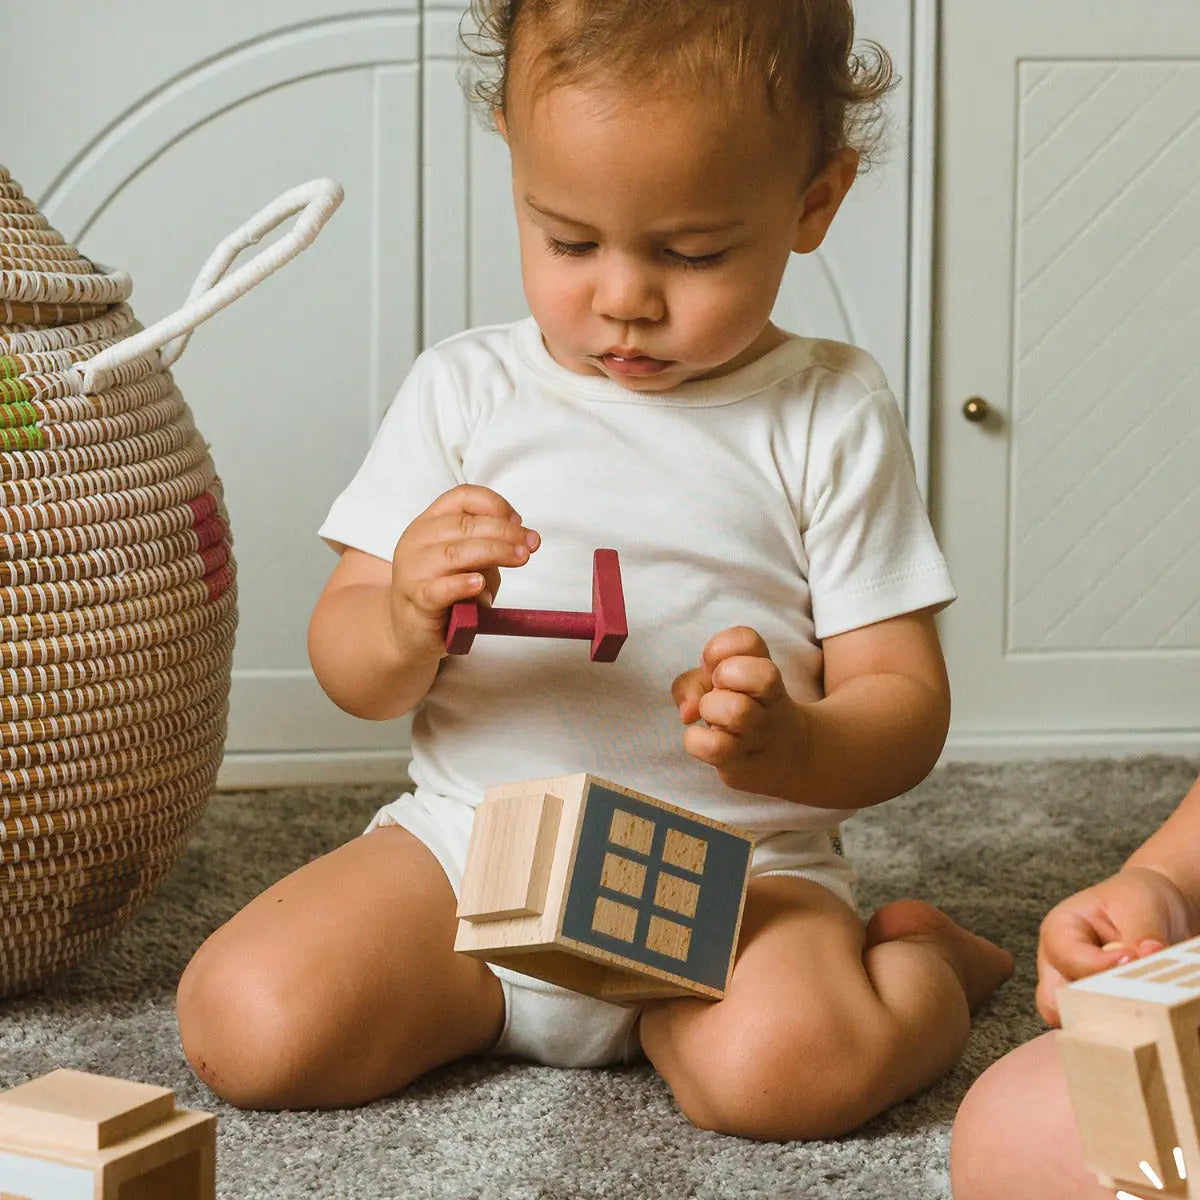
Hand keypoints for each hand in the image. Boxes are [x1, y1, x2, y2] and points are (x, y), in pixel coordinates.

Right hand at [388, 484, 538, 660]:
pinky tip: (479, 583)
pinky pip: (438, 589)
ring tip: (520, 559)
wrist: (409, 630)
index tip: (520, 522)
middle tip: (530, 545)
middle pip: (465, 524)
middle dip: (504, 532)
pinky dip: (461, 585)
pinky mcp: (416, 600)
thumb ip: (491, 546)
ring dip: (494, 552)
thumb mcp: (471, 562)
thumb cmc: (446, 592)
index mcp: (431, 522)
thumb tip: (525, 537)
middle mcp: (418, 540)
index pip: (462, 497)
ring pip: (455, 553)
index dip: (495, 504)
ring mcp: (413, 569)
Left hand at [671, 626, 808, 798]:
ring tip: (713, 717)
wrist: (790, 756)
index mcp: (764, 668)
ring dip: (711, 709)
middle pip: (749, 673)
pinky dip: (696, 740)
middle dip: (722, 676)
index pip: (747, 640)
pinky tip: (704, 739)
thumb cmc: (745, 709)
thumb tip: (688, 712)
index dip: (721, 648)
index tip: (713, 666)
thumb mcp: (721, 685)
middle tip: (719, 690)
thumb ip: (693, 683)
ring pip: (735, 711)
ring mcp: (760, 732)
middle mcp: (769, 699)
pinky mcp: (745, 764)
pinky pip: (713, 748)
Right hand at [1036, 865, 1192, 1025]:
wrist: (1157, 910)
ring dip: (1108, 1021)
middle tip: (1132, 999)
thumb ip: (1140, 933)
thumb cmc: (1137, 899)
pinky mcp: (1095, 1008)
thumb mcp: (1139, 906)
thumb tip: (1145, 956)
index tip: (1133, 960)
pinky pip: (1101, 1029)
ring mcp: (1075, 990)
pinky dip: (1123, 1027)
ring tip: (1145, 1009)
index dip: (1100, 965)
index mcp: (1059, 932)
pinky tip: (1150, 1016)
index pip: (1067, 958)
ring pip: (1075, 1023)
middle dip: (1090, 1006)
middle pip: (1053, 1003)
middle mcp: (1058, 965)